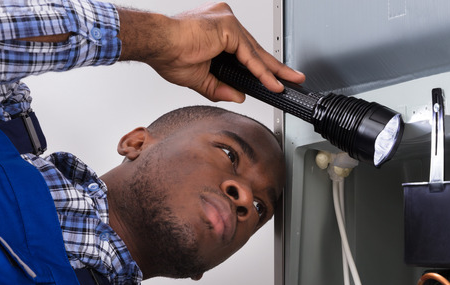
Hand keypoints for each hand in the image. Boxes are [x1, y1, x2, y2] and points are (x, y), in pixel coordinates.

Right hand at [117, 3, 304, 101]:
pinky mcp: (229, 27)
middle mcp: (225, 22)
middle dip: (276, 68)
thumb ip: (220, 87)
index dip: (261, 68)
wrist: (156, 43)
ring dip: (273, 71)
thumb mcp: (199, 78)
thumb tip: (238, 96)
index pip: (246, 52)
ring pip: (256, 53)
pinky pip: (249, 56)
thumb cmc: (169, 54)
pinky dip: (261, 72)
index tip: (274, 80)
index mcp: (217, 31)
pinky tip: (272, 83)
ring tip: (288, 83)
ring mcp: (228, 22)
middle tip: (293, 79)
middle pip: (256, 51)